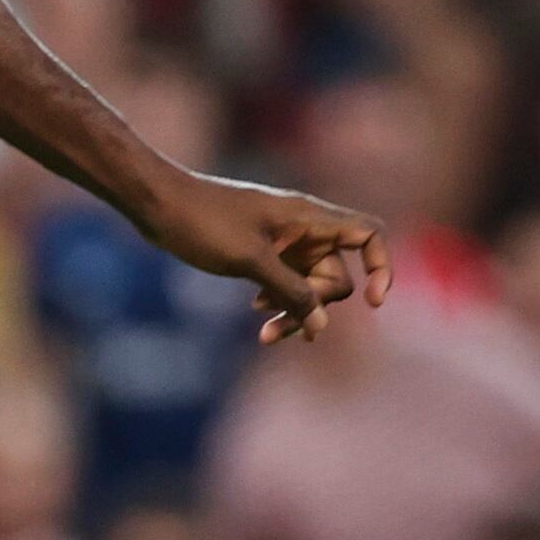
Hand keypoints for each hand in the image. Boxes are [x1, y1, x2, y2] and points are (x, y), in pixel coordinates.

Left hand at [137, 170, 389, 343]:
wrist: (157, 204)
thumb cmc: (202, 223)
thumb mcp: (250, 261)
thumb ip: (290, 291)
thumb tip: (321, 324)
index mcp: (310, 218)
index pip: (369, 234)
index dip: (381, 266)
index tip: (373, 303)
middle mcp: (304, 229)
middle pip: (337, 274)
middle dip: (316, 304)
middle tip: (280, 324)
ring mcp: (284, 241)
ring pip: (309, 284)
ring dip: (295, 309)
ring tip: (266, 336)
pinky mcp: (263, 251)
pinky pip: (287, 281)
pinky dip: (279, 299)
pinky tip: (257, 311)